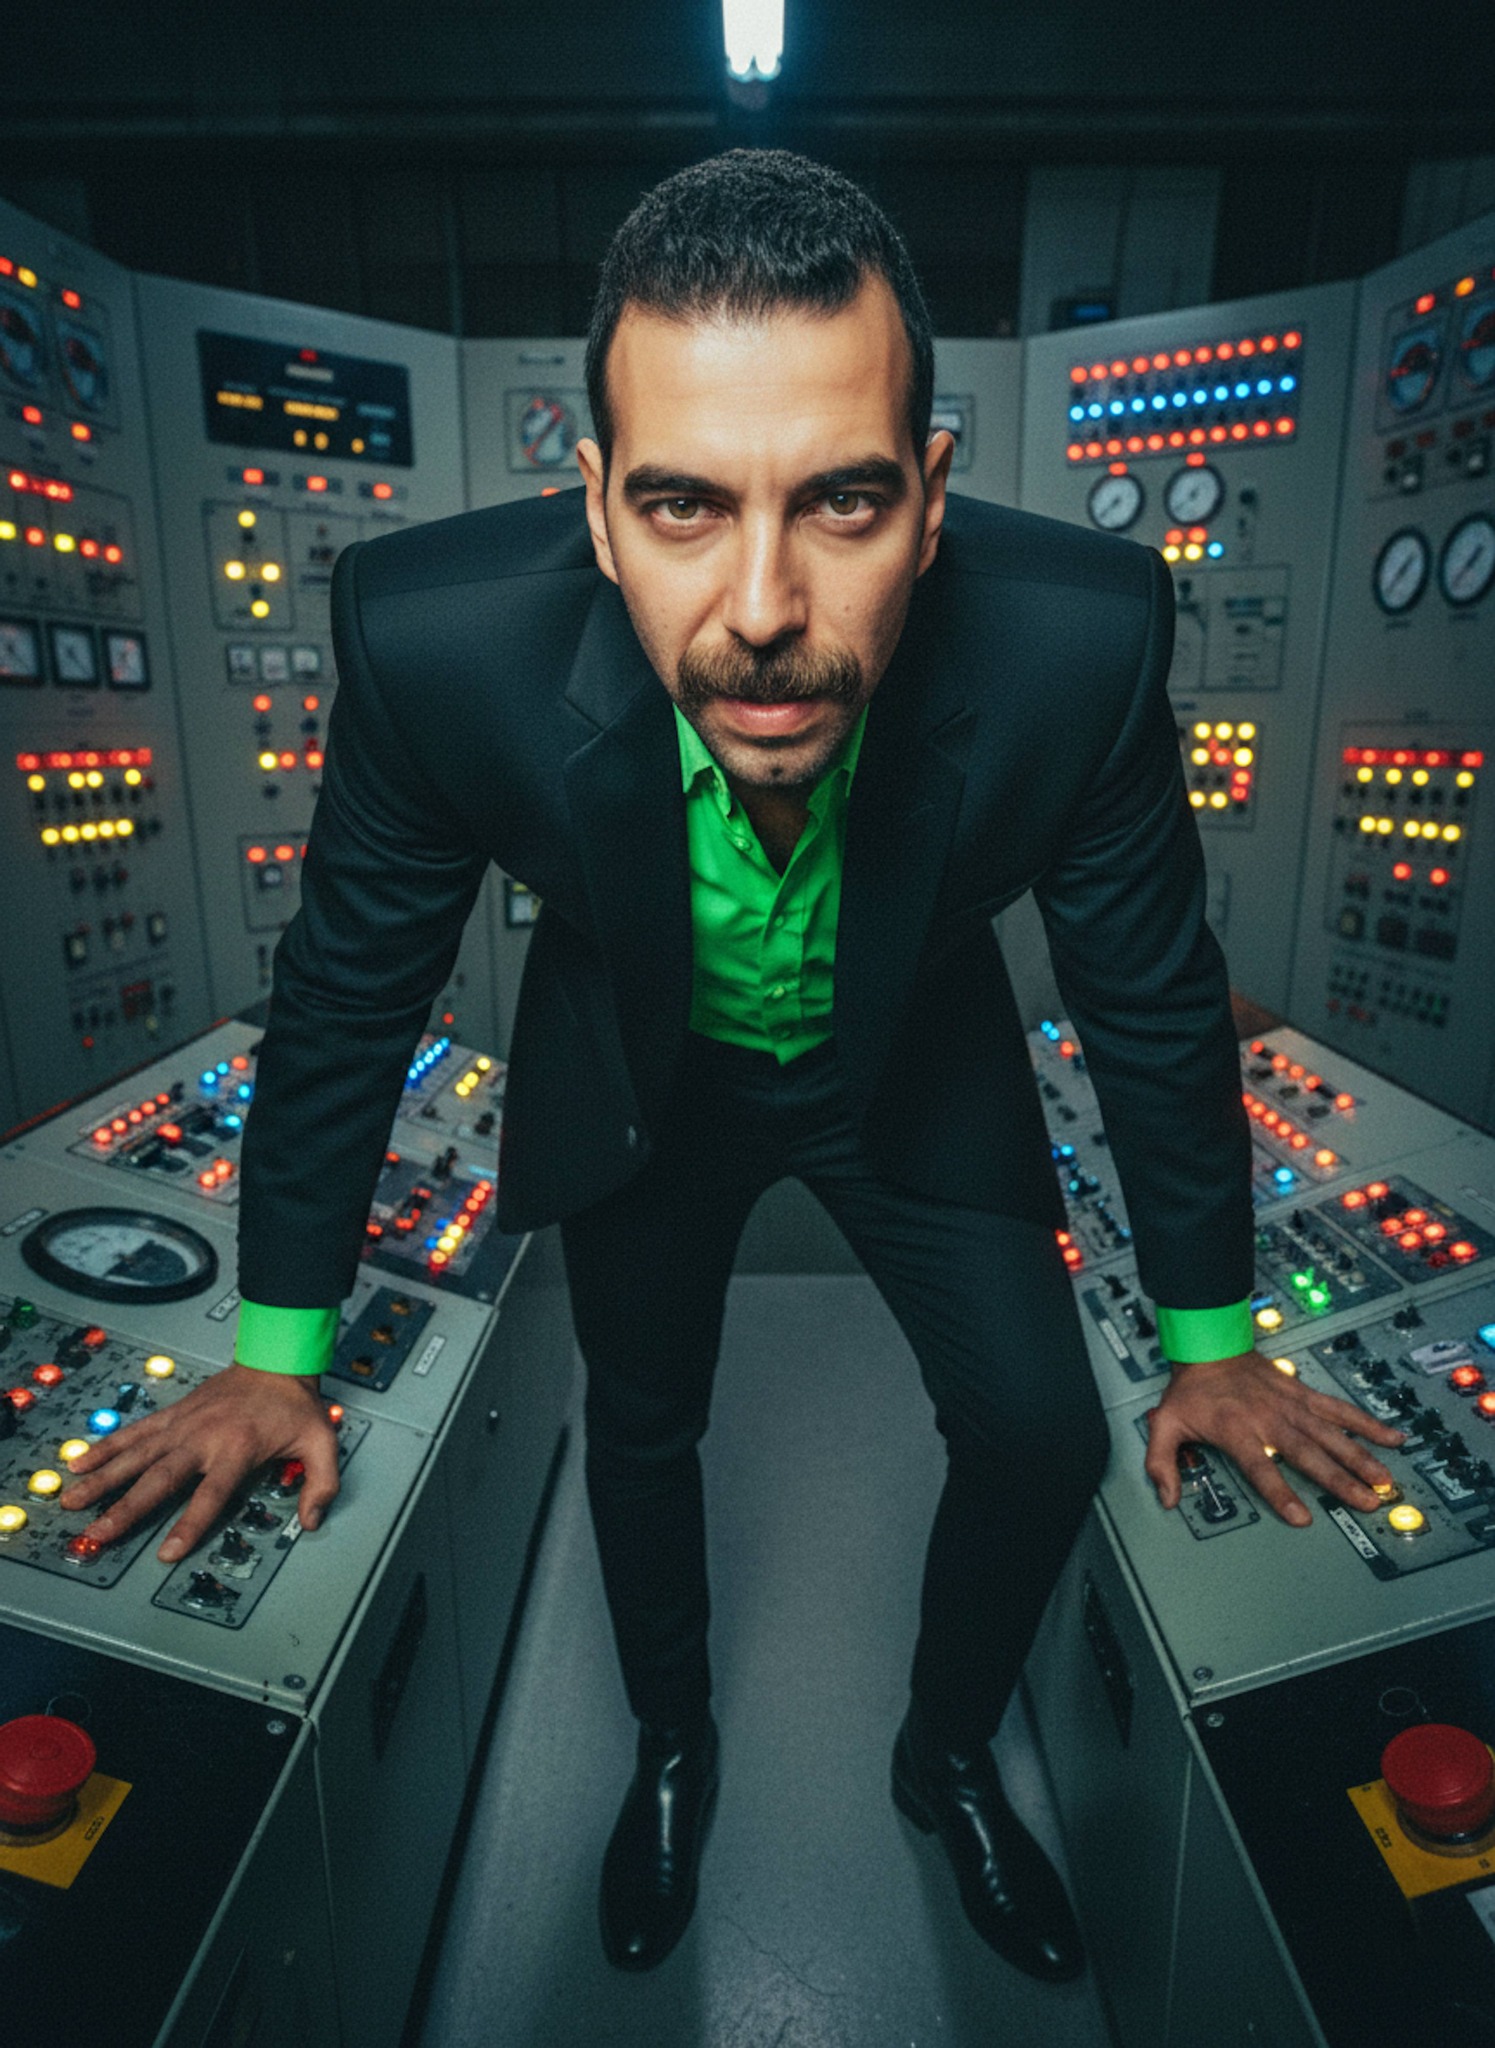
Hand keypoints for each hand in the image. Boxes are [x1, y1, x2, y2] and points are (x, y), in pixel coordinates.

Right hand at [57, 1364, 339, 1563]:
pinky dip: (107, 1447)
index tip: (166, 1552)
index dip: (188, 1525)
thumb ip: (321, 1483)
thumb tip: (312, 1520)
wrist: (276, 1358)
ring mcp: (183, 1425)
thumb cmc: (295, 1404)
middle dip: (126, 1508)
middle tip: (97, 1533)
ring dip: (104, 1479)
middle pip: (159, 1479)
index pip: (210, 1496)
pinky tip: (80, 1463)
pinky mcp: (173, 1414)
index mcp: (237, 1449)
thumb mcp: (322, 1442)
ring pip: (136, 1455)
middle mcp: (203, 1438)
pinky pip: (135, 1433)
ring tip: (73, 1501)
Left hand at [1143, 1348, 1405, 1527]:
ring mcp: (1289, 1404)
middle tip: (1366, 1500)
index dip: (1280, 1493)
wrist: (1208, 1344)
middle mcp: (1268, 1418)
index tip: (1301, 1517)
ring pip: (1329, 1433)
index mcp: (1236, 1430)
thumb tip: (1166, 1497)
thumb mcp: (1166, 1424)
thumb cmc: (1191, 1390)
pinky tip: (1390, 1435)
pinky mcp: (1302, 1393)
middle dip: (1338, 1478)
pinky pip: (1338, 1408)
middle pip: (1307, 1453)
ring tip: (1383, 1478)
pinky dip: (1364, 1422)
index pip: (1261, 1468)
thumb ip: (1161, 1463)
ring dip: (1359, 1455)